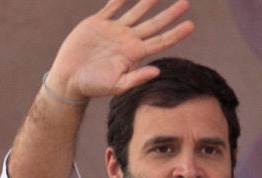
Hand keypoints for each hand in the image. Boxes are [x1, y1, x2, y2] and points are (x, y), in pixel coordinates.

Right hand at [45, 0, 193, 101]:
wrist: (69, 79)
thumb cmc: (94, 86)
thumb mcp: (117, 85)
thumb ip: (137, 78)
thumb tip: (157, 71)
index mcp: (135, 54)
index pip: (161, 41)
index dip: (176, 33)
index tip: (191, 25)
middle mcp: (128, 40)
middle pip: (154, 24)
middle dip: (170, 14)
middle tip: (186, 3)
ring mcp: (114, 31)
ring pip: (136, 12)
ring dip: (148, 1)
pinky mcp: (97, 23)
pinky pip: (111, 7)